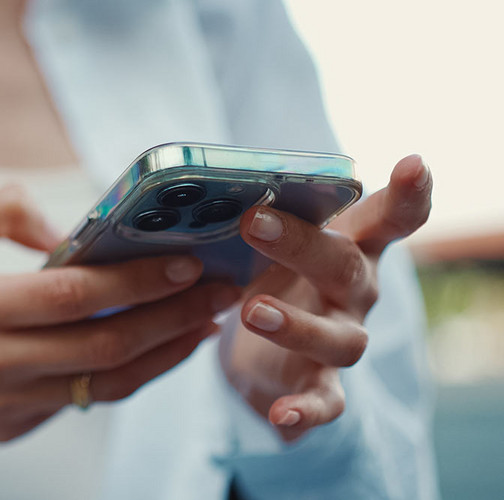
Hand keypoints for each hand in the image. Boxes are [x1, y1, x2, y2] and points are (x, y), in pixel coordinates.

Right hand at [0, 185, 240, 494]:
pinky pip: (86, 401)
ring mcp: (4, 404)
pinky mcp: (13, 426)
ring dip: (165, 354)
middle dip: (172, 318)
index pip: (71, 297)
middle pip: (103, 347)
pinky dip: (132, 374)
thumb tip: (63, 230)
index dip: (134, 280)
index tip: (185, 262)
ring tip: (206, 321)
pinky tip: (162, 346)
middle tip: (220, 291)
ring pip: (105, 386)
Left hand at [219, 154, 431, 440]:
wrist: (265, 347)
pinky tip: (282, 416)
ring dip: (297, 326)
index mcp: (349, 247)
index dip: (406, 194)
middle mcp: (355, 293)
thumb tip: (207, 188)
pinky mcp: (321, 384)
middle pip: (345, 267)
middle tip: (255, 222)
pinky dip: (306, 411)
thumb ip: (261, 215)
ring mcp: (342, 339)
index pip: (389, 218)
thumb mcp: (273, 242)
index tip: (412, 164)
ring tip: (253, 312)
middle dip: (303, 245)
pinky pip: (326, 402)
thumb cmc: (277, 277)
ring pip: (339, 338)